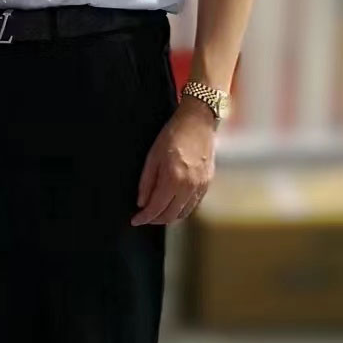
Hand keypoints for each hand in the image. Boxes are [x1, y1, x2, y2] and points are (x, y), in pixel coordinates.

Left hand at [132, 98, 216, 225]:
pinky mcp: (207, 183)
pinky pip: (194, 204)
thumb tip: (142, 202)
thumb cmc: (172, 135)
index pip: (157, 207)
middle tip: (144, 217)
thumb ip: (146, 182)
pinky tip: (172, 204)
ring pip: (184, 213)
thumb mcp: (152, 156)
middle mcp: (190, 185)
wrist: (197, 122)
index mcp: (173, 178)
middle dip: (155, 219)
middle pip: (171, 215)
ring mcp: (201, 185)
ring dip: (169, 216)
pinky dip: (181, 209)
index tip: (135, 220)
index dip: (144, 217)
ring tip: (156, 213)